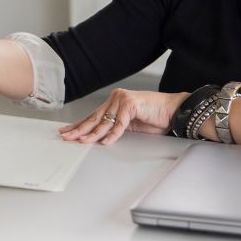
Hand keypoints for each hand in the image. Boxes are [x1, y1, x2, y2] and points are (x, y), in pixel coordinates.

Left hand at [59, 88, 187, 145]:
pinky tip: (104, 142)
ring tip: (81, 141)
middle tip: (67, 137)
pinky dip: (112, 135)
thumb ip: (114, 127)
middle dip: (79, 129)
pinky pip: (119, 124)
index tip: (67, 131)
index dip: (79, 124)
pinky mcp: (131, 105)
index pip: (93, 115)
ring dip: (92, 134)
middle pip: (94, 117)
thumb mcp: (129, 124)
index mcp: (114, 101)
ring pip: (104, 122)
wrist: (173, 110)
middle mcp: (116, 98)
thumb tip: (98, 137)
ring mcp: (123, 100)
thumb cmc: (154, 117)